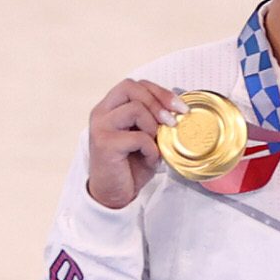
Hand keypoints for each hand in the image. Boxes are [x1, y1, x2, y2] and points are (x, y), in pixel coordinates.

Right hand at [86, 78, 188, 208]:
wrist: (114, 194)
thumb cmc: (130, 165)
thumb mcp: (145, 136)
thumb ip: (154, 119)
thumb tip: (178, 107)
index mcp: (110, 107)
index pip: (135, 84)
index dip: (159, 91)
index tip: (179, 106)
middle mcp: (101, 113)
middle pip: (131, 87)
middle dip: (159, 102)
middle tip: (173, 121)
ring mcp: (100, 127)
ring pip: (135, 108)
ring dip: (153, 126)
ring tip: (154, 144)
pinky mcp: (104, 144)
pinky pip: (138, 137)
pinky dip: (150, 148)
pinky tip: (149, 158)